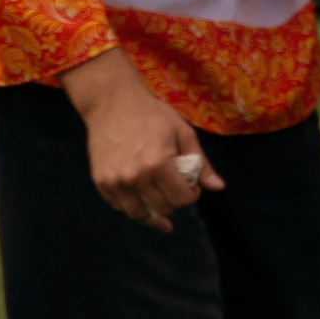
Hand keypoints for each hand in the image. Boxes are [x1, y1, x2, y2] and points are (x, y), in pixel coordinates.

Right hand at [61, 49, 221, 231]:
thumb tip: (219, 187)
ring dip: (154, 211)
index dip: (192, 195)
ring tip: (161, 200)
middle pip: (162, 209)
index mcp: (159, 164)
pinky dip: (134, 207)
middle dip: (175, 202)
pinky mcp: (100, 183)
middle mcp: (135, 177)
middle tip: (176, 188)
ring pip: (139, 214)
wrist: (112, 104)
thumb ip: (201, 162)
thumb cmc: (152, 114)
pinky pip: (120, 207)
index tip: (191, 185)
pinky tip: (142, 200)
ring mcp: (115, 182)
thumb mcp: (183, 133)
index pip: (181, 199)